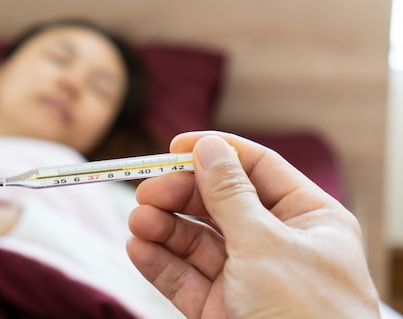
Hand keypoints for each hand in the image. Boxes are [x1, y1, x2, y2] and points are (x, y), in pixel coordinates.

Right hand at [126, 132, 379, 318]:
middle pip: (217, 203)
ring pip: (196, 241)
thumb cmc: (309, 314)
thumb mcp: (266, 244)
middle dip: (179, 195)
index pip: (255, 169)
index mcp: (306, 218)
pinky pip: (186, 278)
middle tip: (147, 191)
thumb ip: (230, 195)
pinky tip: (139, 248)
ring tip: (138, 221)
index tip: (174, 146)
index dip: (215, 153)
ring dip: (163, 228)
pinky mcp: (222, 307)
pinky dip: (160, 263)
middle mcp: (275, 243)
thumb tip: (208, 147)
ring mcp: (247, 277)